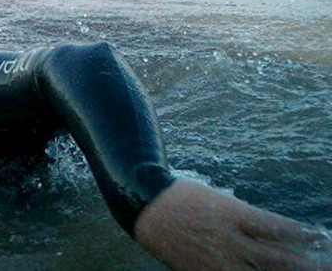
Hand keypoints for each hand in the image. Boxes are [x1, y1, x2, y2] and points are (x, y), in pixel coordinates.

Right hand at [134, 178, 331, 269]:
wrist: (146, 207)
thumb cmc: (180, 196)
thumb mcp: (215, 198)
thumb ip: (239, 214)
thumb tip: (264, 230)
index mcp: (233, 214)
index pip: (277, 227)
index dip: (301, 234)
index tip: (319, 238)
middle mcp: (229, 238)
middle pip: (276, 256)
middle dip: (304, 263)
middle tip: (324, 264)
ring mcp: (216, 259)